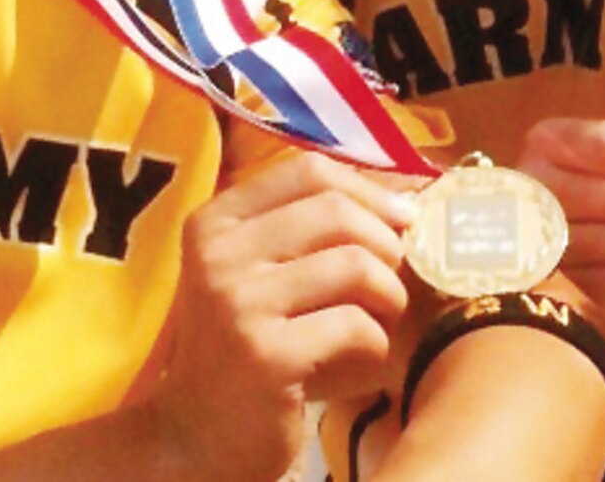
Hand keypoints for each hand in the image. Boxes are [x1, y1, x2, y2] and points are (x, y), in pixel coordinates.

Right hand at [155, 153, 416, 479]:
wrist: (195, 435)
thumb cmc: (246, 344)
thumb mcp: (262, 272)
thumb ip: (314, 227)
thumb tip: (409, 191)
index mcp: (216, 221)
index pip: (308, 169)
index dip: (369, 187)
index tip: (403, 216)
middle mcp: (218, 253)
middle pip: (337, 212)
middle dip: (386, 242)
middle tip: (395, 277)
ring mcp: (238, 303)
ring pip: (355, 265)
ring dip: (390, 294)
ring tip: (384, 316)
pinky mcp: (266, 355)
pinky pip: (356, 325)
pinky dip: (378, 342)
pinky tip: (366, 357)